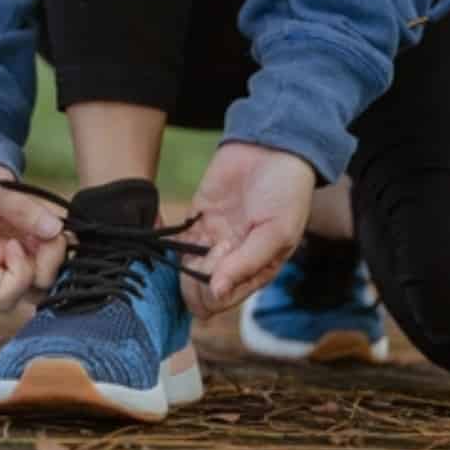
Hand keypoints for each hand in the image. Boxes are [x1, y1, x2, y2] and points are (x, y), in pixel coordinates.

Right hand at [0, 164, 69, 310]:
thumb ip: (18, 206)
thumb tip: (54, 229)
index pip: (2, 295)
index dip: (20, 275)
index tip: (15, 243)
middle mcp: (1, 269)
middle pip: (34, 292)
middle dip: (49, 263)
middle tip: (48, 233)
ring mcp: (21, 263)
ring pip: (50, 280)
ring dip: (58, 254)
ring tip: (52, 227)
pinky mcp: (35, 252)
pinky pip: (58, 263)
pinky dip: (63, 246)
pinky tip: (59, 227)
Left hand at [182, 141, 315, 318]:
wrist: (271, 150)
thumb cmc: (285, 193)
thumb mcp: (276, 232)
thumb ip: (246, 263)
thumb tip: (217, 293)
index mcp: (257, 269)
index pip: (226, 299)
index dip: (212, 296)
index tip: (212, 276)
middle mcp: (233, 260)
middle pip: (201, 289)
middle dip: (193, 284)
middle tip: (202, 260)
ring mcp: (213, 240)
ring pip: (187, 268)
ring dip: (180, 267)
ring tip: (193, 249)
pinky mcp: (197, 219)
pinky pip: (177, 242)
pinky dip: (169, 246)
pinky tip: (164, 244)